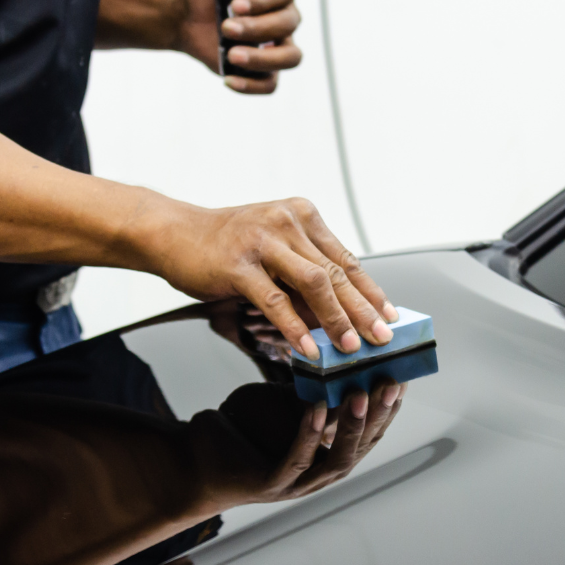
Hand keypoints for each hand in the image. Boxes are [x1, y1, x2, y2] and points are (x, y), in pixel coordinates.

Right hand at [145, 195, 398, 359]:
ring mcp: (262, 241)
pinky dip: (295, 327)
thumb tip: (338, 315)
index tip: (390, 315)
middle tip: (381, 337)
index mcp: (302, 215)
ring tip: (350, 346)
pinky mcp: (238, 264)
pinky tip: (307, 349)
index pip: (345, 259)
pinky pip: (274, 300)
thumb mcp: (273, 249)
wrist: (174, 233)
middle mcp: (287, 222)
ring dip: (335, 319)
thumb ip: (303, 274)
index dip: (370, 290)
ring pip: (313, 283)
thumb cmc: (227, 245)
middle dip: (363, 309)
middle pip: (335, 272)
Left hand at [176, 0, 301, 93]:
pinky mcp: (266, 71)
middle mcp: (286, 19)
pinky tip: (227, 80)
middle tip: (225, 26)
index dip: (264, 1)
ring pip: (290, 58)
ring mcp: (278, 47)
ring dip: (263, 59)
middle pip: (287, 26)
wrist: (188, 17)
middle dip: (257, 29)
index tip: (234, 3)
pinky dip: (252, 86)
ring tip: (232, 55)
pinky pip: (271, 85)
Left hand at [194, 380, 405, 511]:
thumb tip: (339, 351)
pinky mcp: (270, 485)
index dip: (389, 407)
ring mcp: (297, 483)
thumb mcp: (286, 402)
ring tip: (360, 394)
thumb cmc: (243, 429)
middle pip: (363, 445)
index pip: (371, 431)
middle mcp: (320, 473)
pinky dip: (309, 433)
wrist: (194, 458)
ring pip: (337, 459)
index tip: (403, 374)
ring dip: (350, 426)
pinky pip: (296, 458)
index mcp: (329, 453)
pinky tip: (315, 408)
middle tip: (392, 380)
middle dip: (379, 413)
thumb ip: (315, 388)